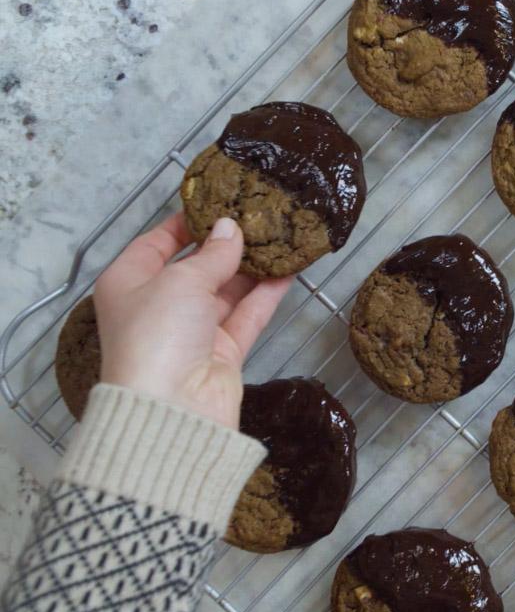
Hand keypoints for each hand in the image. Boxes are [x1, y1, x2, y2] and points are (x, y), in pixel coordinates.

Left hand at [94, 213, 291, 428]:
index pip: (156, 243)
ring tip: (281, 238)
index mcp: (129, 282)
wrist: (172, 409)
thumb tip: (232, 228)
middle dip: (226, 244)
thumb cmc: (158, 334)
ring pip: (226, 290)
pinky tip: (289, 271)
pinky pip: (247, 315)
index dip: (186, 222)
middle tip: (259, 217)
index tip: (219, 202)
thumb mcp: (181, 281)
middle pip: (196, 266)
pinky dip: (266, 295)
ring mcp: (193, 330)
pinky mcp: (223, 351)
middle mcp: (158, 305)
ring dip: (252, 267)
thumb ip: (213, 254)